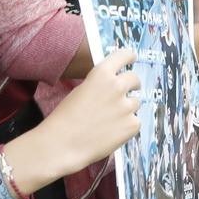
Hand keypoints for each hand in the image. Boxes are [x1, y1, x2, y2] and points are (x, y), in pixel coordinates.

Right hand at [43, 48, 141, 174]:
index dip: (129, 58)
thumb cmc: (66, 118)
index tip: (131, 59)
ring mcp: (127, 106)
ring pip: (136, 102)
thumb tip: (115, 84)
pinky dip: (127, 127)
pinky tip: (111, 132)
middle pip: (135, 79)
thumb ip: (101, 84)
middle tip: (124, 95)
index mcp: (102, 73)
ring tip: (109, 120)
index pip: (125, 55)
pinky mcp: (132, 125)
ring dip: (127, 109)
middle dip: (132, 85)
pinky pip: (135, 122)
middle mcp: (117, 86)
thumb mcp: (82, 90)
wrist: (62, 143)